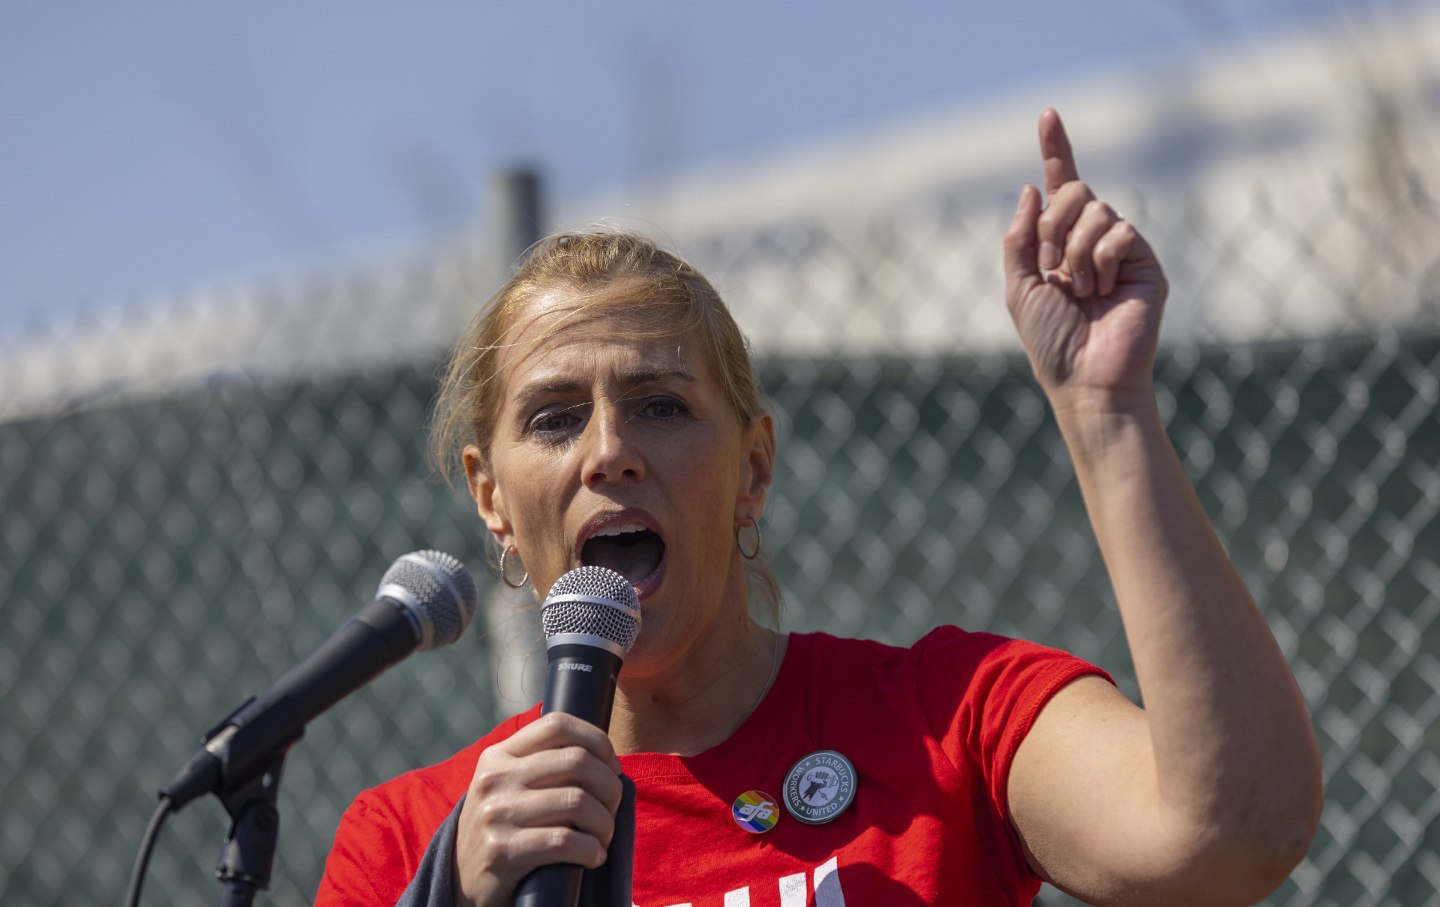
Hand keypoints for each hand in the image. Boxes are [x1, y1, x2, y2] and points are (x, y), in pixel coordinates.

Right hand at [453, 712, 623, 906]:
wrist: (458, 879)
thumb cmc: (500, 828)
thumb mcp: (507, 785)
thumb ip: (540, 763)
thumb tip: (601, 753)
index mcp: (499, 755)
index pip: (557, 725)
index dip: (597, 741)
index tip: (611, 767)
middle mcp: (495, 779)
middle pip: (577, 761)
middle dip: (609, 786)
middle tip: (611, 807)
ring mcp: (496, 814)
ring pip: (577, 801)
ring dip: (604, 823)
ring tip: (603, 836)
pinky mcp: (502, 851)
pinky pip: (565, 841)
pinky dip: (591, 850)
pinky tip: (593, 856)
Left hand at [1003, 109, 1167, 409]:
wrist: (1086, 377)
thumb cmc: (1051, 340)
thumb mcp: (1019, 286)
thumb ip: (1021, 237)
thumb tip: (1031, 188)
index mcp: (1059, 243)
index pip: (1058, 185)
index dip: (1055, 149)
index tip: (1047, 114)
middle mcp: (1091, 240)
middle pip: (1073, 190)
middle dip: (1053, 225)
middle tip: (1050, 268)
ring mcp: (1120, 249)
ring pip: (1096, 209)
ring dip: (1075, 250)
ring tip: (1081, 290)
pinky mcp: (1145, 262)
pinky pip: (1121, 231)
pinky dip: (1102, 259)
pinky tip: (1103, 291)